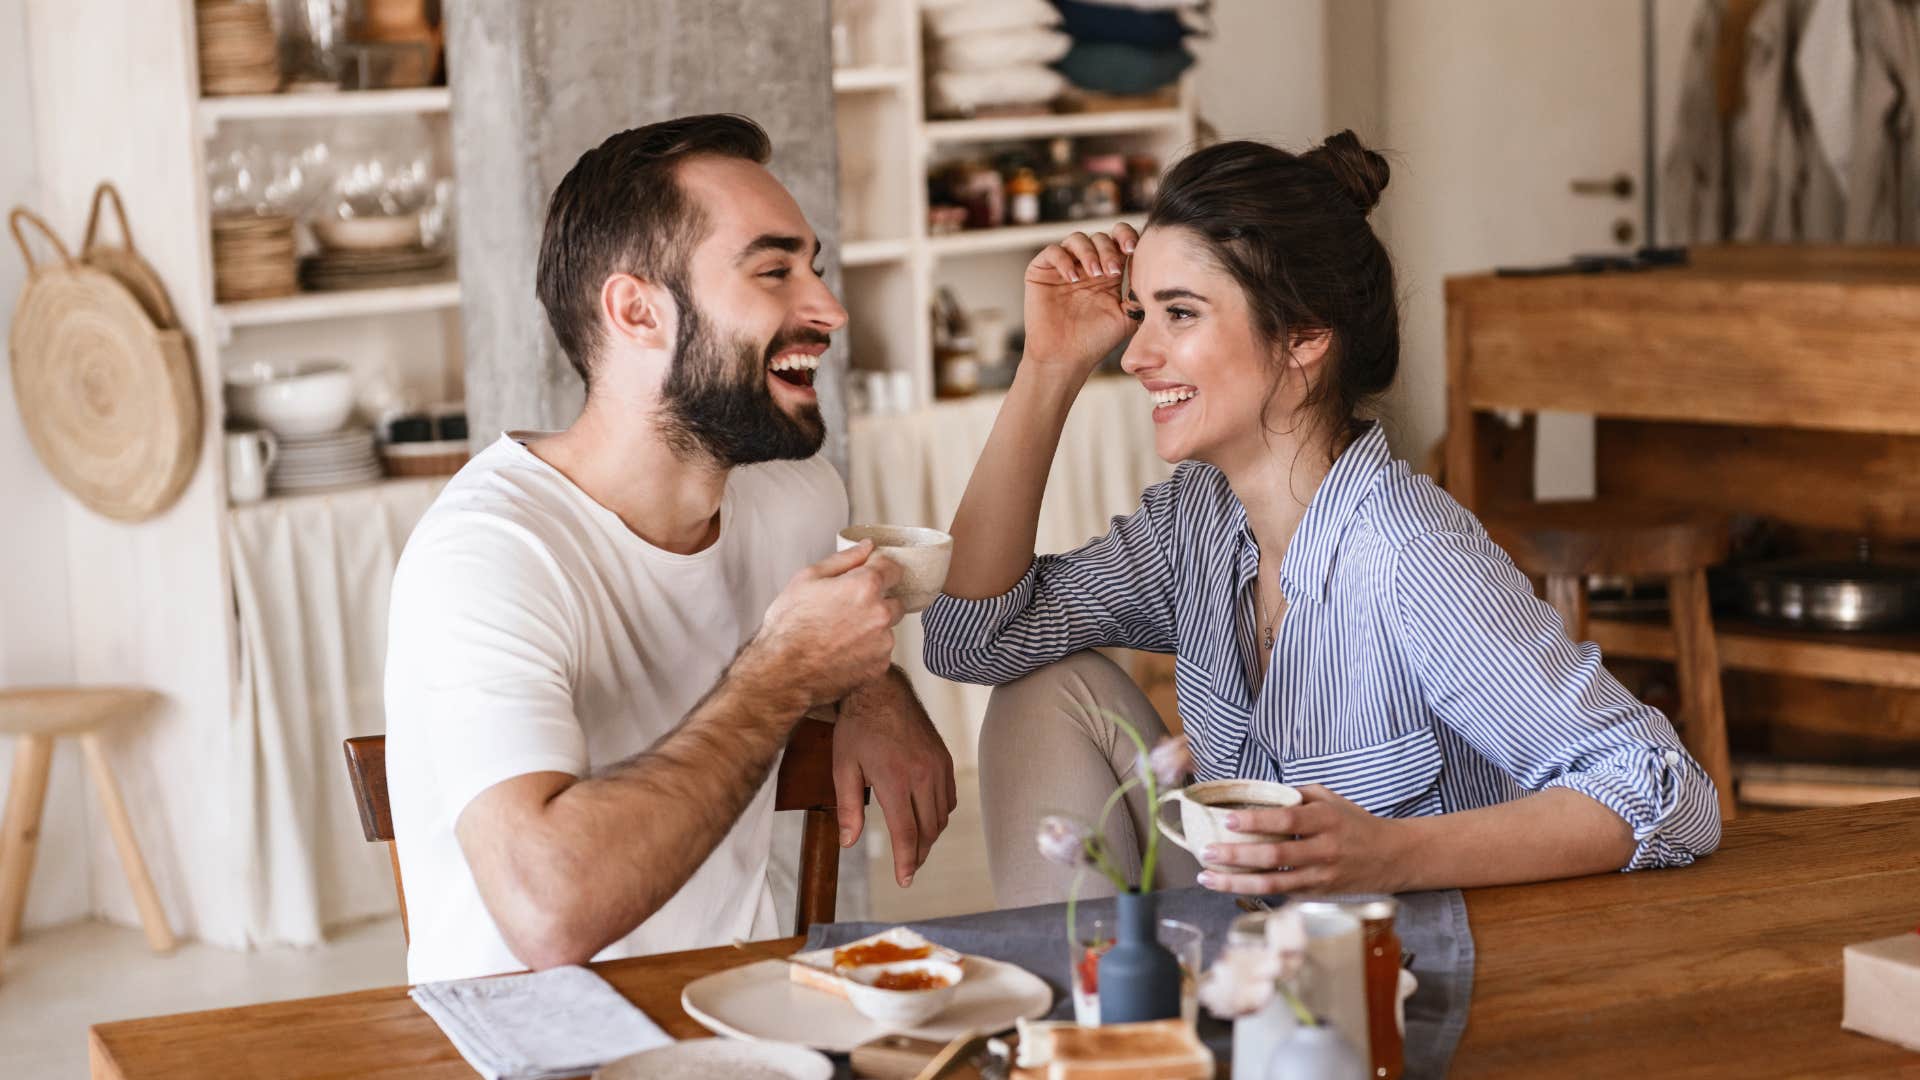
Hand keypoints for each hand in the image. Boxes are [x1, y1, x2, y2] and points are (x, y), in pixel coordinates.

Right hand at [745, 542, 903, 707]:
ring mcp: (882, 644)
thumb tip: (866, 547)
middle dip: (877, 601)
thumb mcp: (807, 579)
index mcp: (865, 587)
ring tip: (840, 634)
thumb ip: (844, 559)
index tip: (868, 575)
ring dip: (872, 628)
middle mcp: (880, 614)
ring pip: (887, 629)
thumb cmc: (788, 627)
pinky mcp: (879, 667)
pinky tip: (842, 651)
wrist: (781, 672)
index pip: (893, 568)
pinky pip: (880, 652)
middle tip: (847, 610)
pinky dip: (867, 651)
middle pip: (894, 600)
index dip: (879, 569)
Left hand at [831, 670, 956, 886]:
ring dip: (930, 836)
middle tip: (908, 868)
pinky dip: (940, 814)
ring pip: (942, 816)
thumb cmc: (857, 728)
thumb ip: (848, 808)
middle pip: (929, 830)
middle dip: (919, 854)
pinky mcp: (944, 758)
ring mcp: (937, 766)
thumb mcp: (843, 767)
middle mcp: (922, 775)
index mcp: (895, 780)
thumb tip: (848, 843)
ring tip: (915, 846)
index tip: (904, 880)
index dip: (906, 862)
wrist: (880, 690)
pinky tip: (925, 817)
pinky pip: (949, 798)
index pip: (906, 833)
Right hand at [1021, 223, 1139, 380]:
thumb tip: (1155, 275)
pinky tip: (1073, 278)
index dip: (1126, 237)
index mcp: (1108, 272)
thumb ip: (1139, 294)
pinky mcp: (1041, 271)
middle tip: (1112, 272)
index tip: (1133, 249)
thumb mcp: (1127, 316)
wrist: (1065, 358)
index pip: (1119, 241)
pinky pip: (1052, 251)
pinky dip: (1064, 260)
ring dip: (1089, 252)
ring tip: (1095, 274)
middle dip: (1109, 250)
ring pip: (1077, 239)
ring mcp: (1064, 267)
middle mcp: (1086, 266)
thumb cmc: (1095, 341)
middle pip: (1100, 237)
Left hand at [1194, 785, 1410, 894]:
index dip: (1256, 821)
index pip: (1287, 820)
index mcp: (1326, 820)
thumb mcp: (1330, 799)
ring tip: (1208, 878)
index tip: (1228, 820)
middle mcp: (1325, 849)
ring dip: (1237, 882)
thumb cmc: (1355, 823)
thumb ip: (1295, 796)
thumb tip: (1256, 793)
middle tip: (1206, 852)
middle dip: (1236, 855)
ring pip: (1274, 883)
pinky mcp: (1320, 895)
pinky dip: (1255, 892)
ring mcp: (1322, 876)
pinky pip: (1283, 894)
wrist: (1393, 856)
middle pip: (1275, 855)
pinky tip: (1231, 887)